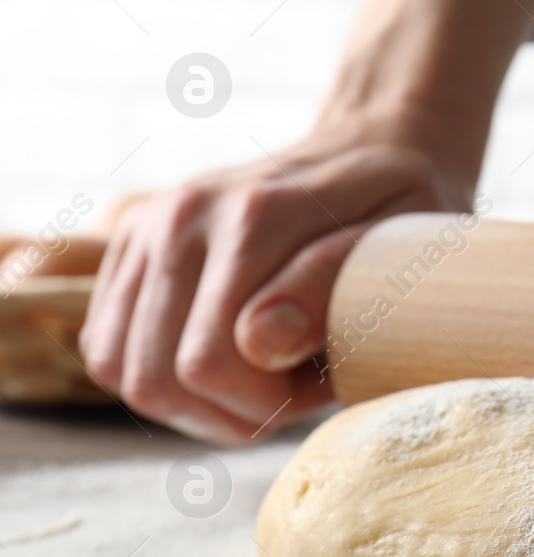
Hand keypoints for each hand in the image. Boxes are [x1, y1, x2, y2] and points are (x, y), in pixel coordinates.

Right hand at [78, 0, 533, 442]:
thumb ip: (329, 287)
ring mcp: (148, 226)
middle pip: (155, 379)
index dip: (270, 402)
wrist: (377, 144)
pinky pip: (107, 345)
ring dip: (192, 401)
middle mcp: (184, 216)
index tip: (325, 378)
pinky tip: (225, 357)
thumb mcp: (397, 246)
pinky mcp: (131, 241)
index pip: (208, 365)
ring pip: (120, 369)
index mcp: (252, 218)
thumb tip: (260, 342)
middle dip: (229, 412)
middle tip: (296, 385)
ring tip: (263, 373)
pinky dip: (159, 372)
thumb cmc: (403, 209)